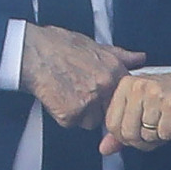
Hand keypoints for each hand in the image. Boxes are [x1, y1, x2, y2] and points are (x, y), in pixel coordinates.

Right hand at [20, 24, 144, 128]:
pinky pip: (72, 124)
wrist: (31, 52)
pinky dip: (64, 115)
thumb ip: (120, 56)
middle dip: (99, 106)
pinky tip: (57, 97)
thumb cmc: (58, 45)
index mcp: (113, 70)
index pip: (126, 97)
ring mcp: (87, 103)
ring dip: (82, 114)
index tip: (109, 100)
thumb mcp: (94, 45)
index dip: (116, 100)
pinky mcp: (70, 116)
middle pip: (110, 111)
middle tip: (81, 92)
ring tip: (68, 93)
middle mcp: (104, 87)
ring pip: (92, 121)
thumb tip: (139, 58)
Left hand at [100, 59, 170, 154]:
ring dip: (162, 135)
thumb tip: (104, 149)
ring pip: (148, 136)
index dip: (126, 136)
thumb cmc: (170, 95)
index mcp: (126, 85)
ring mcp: (156, 95)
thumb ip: (121, 128)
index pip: (111, 124)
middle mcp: (138, 87)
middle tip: (158, 127)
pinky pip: (166, 135)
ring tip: (170, 119)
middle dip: (144, 139)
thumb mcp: (142, 107)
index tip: (140, 130)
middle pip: (128, 133)